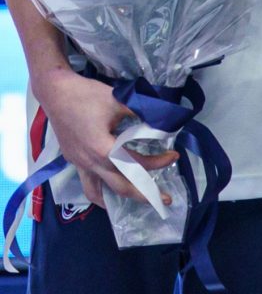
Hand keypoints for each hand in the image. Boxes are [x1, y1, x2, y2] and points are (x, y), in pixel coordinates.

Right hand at [34, 68, 173, 205]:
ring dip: (119, 198)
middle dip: (144, 195)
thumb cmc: (87, 95)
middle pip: (120, 187)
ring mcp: (79, 163)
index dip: (158, 162)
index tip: (173, 156)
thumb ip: (142, 114)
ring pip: (98, 191)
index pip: (136, 164)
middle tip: (165, 200)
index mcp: (102, 149)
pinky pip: (87, 183)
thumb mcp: (120, 101)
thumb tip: (163, 121)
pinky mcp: (73, 160)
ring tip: (137, 201)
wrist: (55, 92)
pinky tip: (108, 193)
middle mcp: (90, 162)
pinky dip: (99, 192)